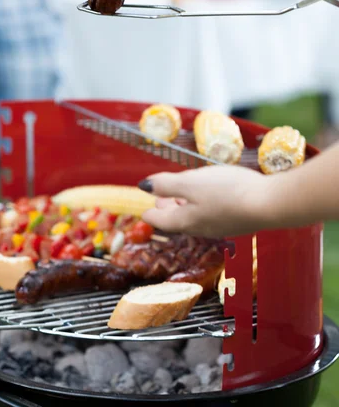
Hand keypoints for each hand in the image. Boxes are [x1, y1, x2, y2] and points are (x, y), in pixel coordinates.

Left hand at [140, 166, 273, 237]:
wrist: (269, 204)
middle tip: (160, 201)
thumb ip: (166, 185)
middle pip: (177, 221)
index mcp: (185, 221)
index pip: (160, 220)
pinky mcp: (235, 221)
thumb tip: (143, 187)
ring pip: (194, 218)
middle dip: (167, 210)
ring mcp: (219, 227)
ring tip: (181, 196)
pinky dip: (203, 206)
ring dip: (184, 207)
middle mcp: (200, 228)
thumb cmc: (228, 192)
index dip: (150, 213)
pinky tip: (209, 197)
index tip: (145, 210)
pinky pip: (211, 215)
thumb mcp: (191, 183)